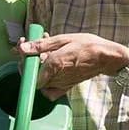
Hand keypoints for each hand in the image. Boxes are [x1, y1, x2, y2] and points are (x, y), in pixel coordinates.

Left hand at [14, 33, 128, 99]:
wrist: (106, 58)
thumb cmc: (87, 46)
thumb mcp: (63, 40)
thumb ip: (41, 45)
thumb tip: (21, 48)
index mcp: (54, 64)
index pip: (27, 69)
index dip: (22, 58)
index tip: (23, 47)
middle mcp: (56, 78)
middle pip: (32, 74)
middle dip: (29, 58)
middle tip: (32, 44)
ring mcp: (60, 85)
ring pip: (40, 80)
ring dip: (38, 65)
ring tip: (46, 50)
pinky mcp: (65, 88)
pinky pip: (49, 90)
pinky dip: (45, 79)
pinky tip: (49, 66)